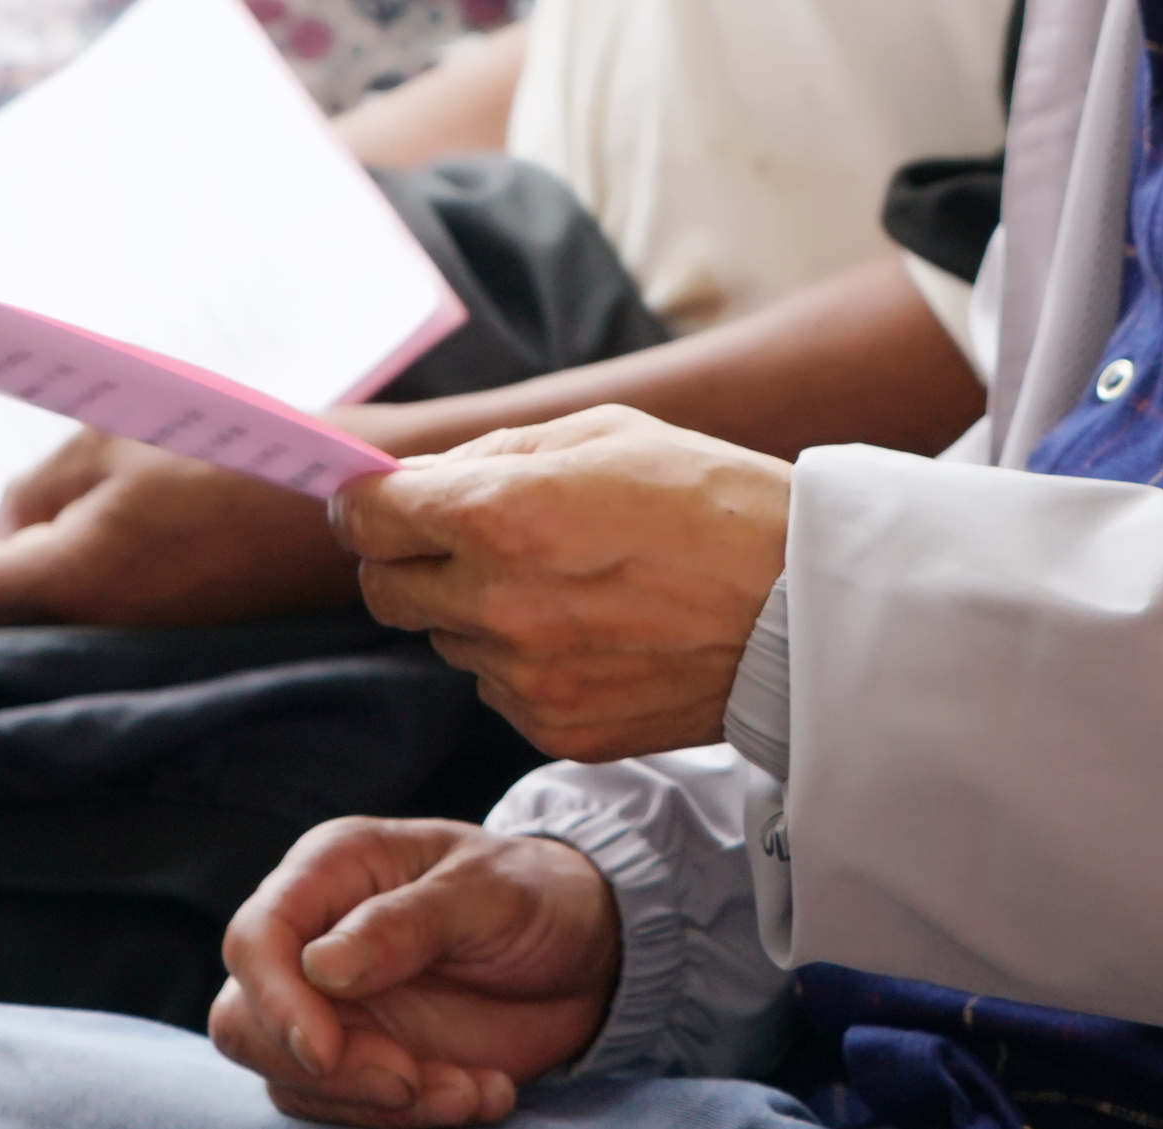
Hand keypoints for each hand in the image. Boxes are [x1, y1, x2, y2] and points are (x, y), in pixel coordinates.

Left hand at [0, 426, 356, 635]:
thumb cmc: (234, 460)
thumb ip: (38, 485)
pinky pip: (84, 597)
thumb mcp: (115, 441)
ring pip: (36, 598)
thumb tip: (4, 530)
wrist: (352, 505)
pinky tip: (89, 510)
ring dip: (18, 556)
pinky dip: (67, 562)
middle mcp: (84, 624)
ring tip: (44, 493)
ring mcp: (126, 631)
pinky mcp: (163, 622)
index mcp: (62, 580)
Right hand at [207, 818, 618, 1126]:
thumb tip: (318, 967)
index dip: (274, 1001)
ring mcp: (336, 1007)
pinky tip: (485, 1091)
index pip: (256, 938)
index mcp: (333, 871)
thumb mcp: (486, 893)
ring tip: (472, 1089)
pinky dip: (418, 1115)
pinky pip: (355, 1108)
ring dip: (383, 1104)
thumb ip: (404, 924)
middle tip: (409, 1083)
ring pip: (298, 1081)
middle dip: (326, 1070)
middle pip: (248, 1021)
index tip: (326, 1052)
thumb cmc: (535, 894)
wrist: (591, 951)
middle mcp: (317, 939)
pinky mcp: (367, 1060)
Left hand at [335, 407, 789, 760]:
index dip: (362, 503)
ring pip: (446, 641)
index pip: (366, 517)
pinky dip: (522, 661)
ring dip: (473, 611)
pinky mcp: (556, 728)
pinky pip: (497, 689)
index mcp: (501, 513)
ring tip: (563, 583)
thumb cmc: (710, 500)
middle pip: (383, 590)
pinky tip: (591, 631)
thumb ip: (492, 455)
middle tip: (459, 538)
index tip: (374, 500)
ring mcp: (524, 676)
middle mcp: (497, 602)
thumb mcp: (602, 434)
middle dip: (405, 559)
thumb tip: (415, 481)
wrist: (800, 608)